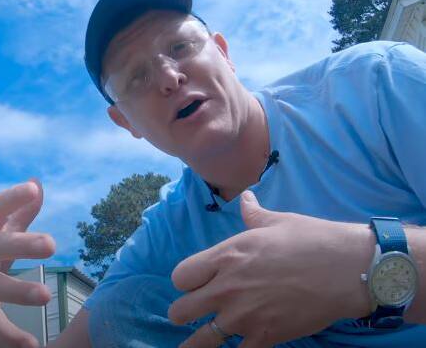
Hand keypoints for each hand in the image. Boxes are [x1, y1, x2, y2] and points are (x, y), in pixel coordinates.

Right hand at [0, 179, 56, 347]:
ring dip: (17, 289)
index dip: (11, 198)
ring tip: (45, 295)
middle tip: (50, 243)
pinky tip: (31, 344)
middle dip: (20, 243)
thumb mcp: (0, 236)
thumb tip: (37, 183)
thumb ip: (19, 214)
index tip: (32, 189)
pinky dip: (11, 335)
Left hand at [168, 191, 374, 347]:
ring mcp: (244, 315)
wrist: (351, 270)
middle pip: (180, 311)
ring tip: (193, 344)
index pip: (180, 277)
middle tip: (193, 314)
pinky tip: (236, 347)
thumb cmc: (314, 240)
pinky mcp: (265, 336)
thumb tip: (245, 198)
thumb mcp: (278, 221)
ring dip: (197, 341)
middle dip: (184, 313)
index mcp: (226, 256)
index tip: (194, 284)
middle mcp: (227, 288)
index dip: (185, 282)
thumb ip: (253, 215)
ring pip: (201, 339)